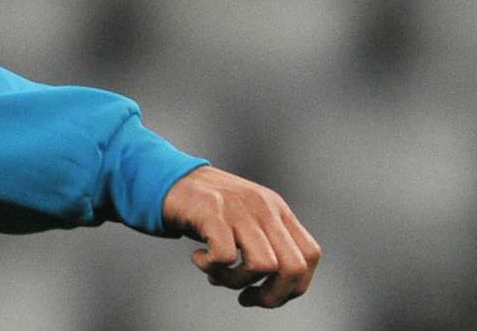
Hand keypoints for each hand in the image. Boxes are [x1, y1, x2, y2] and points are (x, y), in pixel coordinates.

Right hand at [161, 165, 320, 307]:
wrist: (166, 177)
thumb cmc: (205, 206)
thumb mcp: (246, 216)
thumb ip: (266, 241)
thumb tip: (275, 287)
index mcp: (276, 209)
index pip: (310, 254)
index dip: (295, 285)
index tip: (268, 294)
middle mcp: (263, 207)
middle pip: (293, 266)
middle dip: (272, 295)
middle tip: (247, 298)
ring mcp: (239, 208)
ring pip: (263, 266)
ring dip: (237, 281)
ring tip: (217, 275)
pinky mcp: (212, 212)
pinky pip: (225, 256)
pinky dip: (211, 267)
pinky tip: (198, 258)